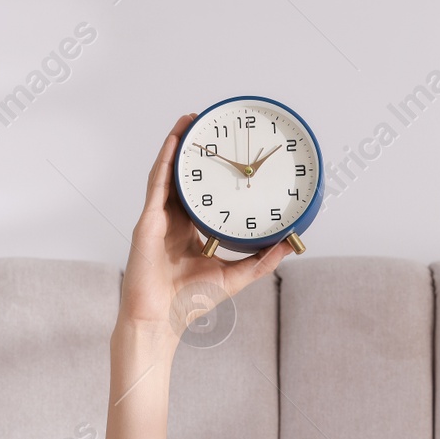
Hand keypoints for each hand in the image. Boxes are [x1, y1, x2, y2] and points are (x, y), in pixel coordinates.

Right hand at [119, 114, 293, 337]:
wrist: (162, 318)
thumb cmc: (191, 302)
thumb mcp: (236, 276)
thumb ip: (262, 261)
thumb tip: (290, 245)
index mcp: (191, 232)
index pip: (203, 196)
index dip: (214, 175)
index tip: (231, 156)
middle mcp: (174, 221)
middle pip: (185, 178)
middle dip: (196, 151)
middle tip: (211, 124)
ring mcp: (159, 218)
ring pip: (169, 173)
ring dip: (179, 145)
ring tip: (192, 120)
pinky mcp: (148, 220)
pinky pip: (158, 182)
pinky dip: (166, 159)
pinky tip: (176, 140)